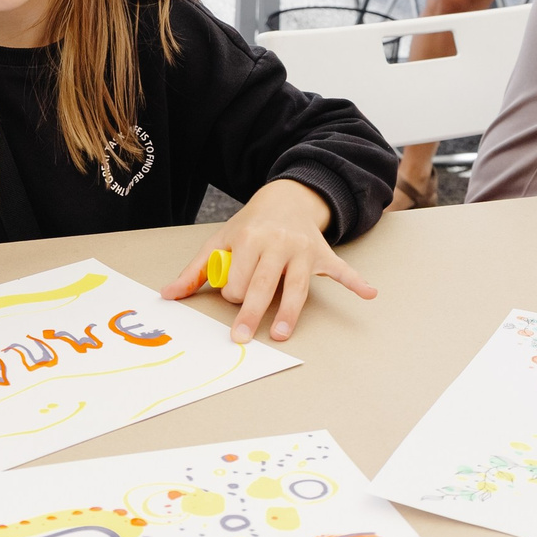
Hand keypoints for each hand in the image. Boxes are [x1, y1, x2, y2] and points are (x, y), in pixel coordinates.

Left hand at [156, 179, 376, 342]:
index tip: (235, 295)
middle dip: (251, 311)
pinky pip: (341, 270)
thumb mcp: (220, 241)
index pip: (238, 276)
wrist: (286, 198)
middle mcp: (277, 243)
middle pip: (264, 282)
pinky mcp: (322, 255)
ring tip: (280, 334)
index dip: (233, 292)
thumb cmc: (250, 226)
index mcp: (249, 238)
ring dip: (289, 310)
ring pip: (296, 285)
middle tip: (241, 337)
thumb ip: (196, 269)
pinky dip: (355, 281)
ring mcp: (302, 250)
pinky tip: (369, 294)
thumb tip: (168, 295)